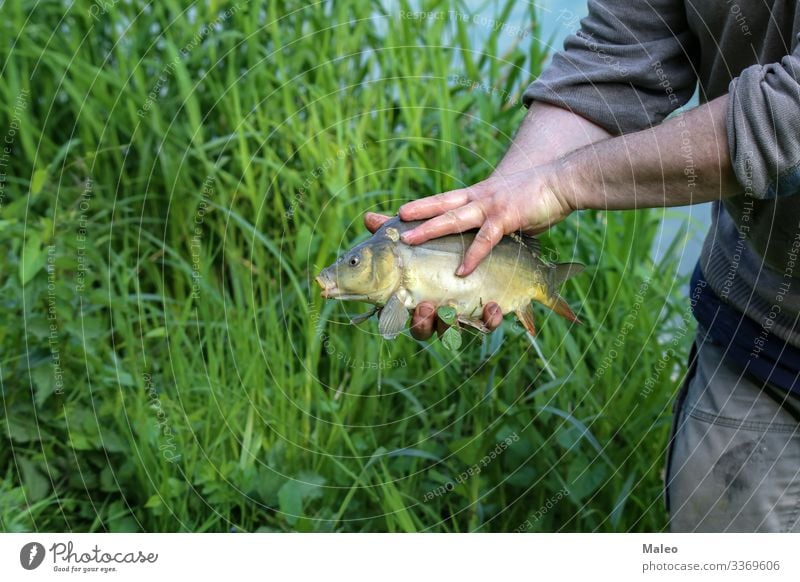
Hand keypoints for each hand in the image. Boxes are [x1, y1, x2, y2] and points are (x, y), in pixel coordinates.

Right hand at [364, 212, 502, 339]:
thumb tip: (369, 218)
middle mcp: (439, 308)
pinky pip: (487, 323)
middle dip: (424, 322)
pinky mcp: (488, 310)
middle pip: (427, 327)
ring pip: (455, 329)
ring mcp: (463, 311)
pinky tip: (492, 307)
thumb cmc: (446, 242)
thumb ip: (396, 231)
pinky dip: (489, 319)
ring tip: (450, 311)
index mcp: (416, 296)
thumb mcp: (422, 235)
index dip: (400, 315)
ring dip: (451, 323)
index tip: (403, 305)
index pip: (403, 314)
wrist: (494, 235)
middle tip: (425, 306)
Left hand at [396, 163, 573, 275]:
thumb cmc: (534, 196)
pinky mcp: (508, 217)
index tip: (391, 214)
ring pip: (454, 218)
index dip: (416, 207)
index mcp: (474, 196)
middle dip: (412, 215)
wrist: (561, 180)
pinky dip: (473, 255)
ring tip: (409, 239)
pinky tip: (462, 270)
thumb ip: (488, 220)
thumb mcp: (504, 204)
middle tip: (385, 223)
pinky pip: (486, 239)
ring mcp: (491, 206)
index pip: (439, 201)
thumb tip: (477, 240)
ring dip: (430, 228)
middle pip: (438, 206)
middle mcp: (477, 198)